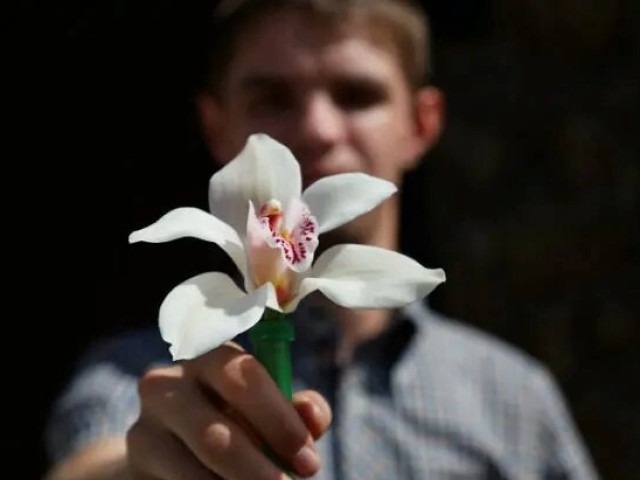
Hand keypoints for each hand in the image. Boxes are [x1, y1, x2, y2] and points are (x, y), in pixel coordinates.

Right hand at [126, 342, 331, 479]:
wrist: (169, 450)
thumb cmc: (234, 420)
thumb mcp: (268, 410)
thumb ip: (297, 410)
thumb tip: (313, 417)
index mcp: (209, 357)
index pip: (244, 377)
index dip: (279, 421)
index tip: (308, 461)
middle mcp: (167, 384)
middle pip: (215, 435)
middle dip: (259, 469)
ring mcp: (143, 429)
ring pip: (195, 473)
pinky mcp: (134, 464)